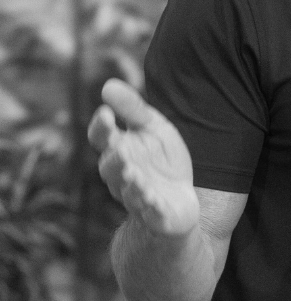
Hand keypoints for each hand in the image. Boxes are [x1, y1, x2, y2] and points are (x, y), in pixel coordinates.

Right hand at [87, 79, 199, 237]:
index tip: (105, 113)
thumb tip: (107, 85)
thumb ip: (133, 109)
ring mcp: (138, 197)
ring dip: (131, 184)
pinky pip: (151, 214)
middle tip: (120, 149)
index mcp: (119, 150)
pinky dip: (153, 209)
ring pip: (128, 192)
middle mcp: (122, 174)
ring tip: (135, 175)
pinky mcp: (156, 215)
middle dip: (115, 159)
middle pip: (111, 167)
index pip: (102, 138)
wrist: (179, 200)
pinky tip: (157, 202)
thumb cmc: (162, 161)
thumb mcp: (154, 129)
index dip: (101, 127)